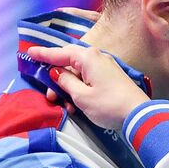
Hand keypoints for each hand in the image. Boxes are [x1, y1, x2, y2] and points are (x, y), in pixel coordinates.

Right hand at [26, 44, 149, 130]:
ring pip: (77, 73)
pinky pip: (88, 79)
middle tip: (49, 94)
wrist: (139, 115)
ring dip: (67, 88)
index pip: (60, 53)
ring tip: (63, 105)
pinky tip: (75, 106)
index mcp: (88, 58)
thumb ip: (65, 82)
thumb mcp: (81, 96)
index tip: (29, 52)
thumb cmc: (108, 104)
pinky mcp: (110, 77)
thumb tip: (55, 72)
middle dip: (55, 77)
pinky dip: (79, 90)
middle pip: (68, 62)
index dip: (44, 54)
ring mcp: (105, 67)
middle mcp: (97, 58)